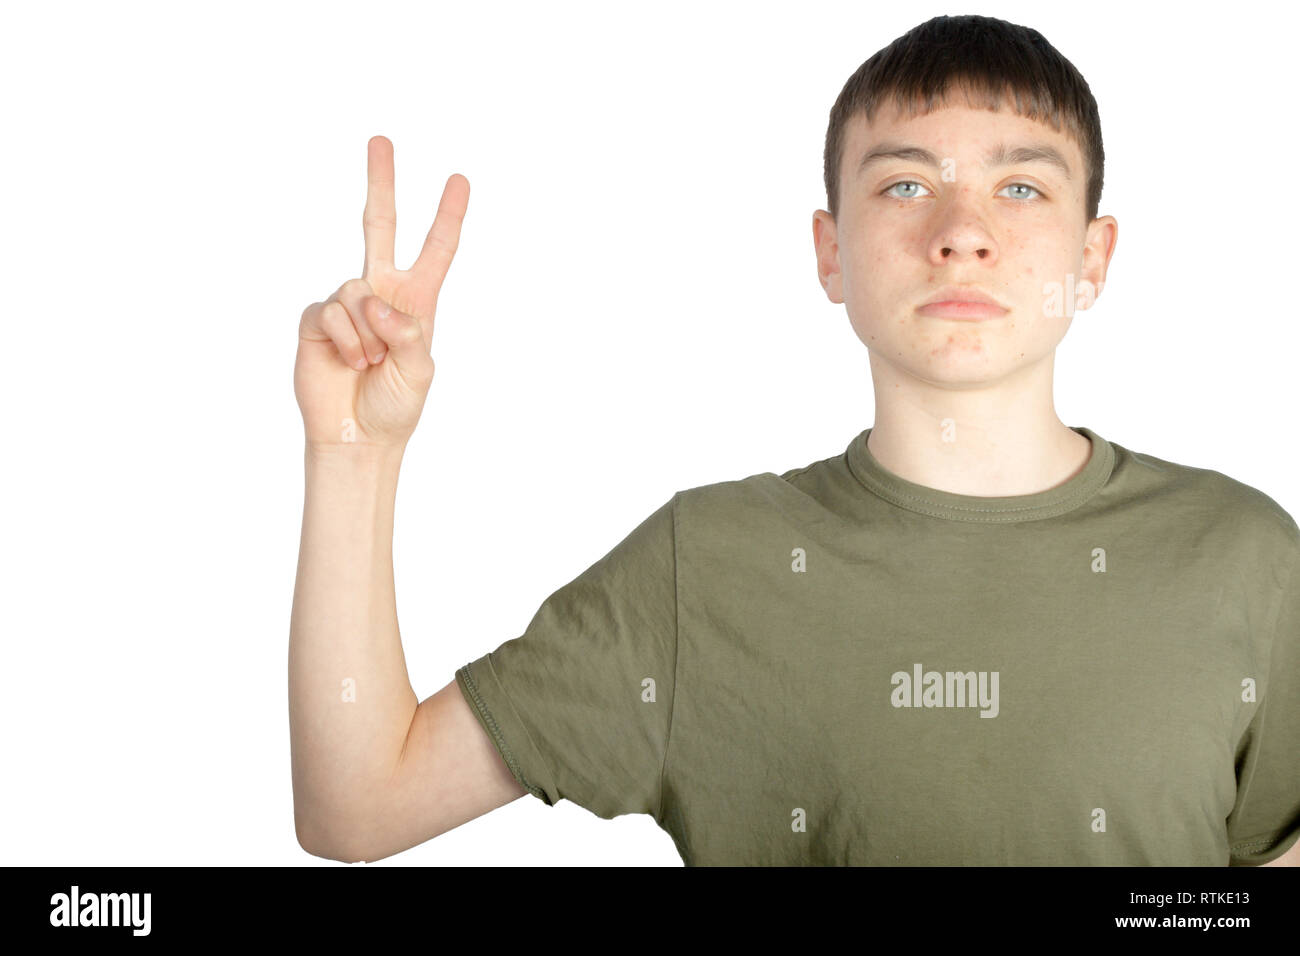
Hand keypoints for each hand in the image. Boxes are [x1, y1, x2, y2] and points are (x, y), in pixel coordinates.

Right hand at [295, 135, 468, 449]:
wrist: (357, 436)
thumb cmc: (396, 405)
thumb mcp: (420, 371)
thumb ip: (408, 333)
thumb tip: (376, 302)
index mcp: (417, 301)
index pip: (436, 250)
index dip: (448, 216)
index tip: (460, 180)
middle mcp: (380, 294)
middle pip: (378, 225)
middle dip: (380, 182)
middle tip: (381, 138)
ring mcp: (347, 304)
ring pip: (356, 288)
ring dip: (369, 333)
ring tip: (372, 363)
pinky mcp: (317, 319)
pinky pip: (331, 312)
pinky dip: (347, 341)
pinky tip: (351, 364)